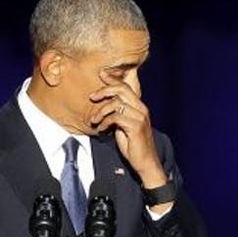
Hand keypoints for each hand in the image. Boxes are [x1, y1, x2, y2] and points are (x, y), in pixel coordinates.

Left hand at [87, 71, 167, 188]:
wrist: (145, 163)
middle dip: (104, 90)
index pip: (126, 87)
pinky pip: (116, 117)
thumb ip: (118, 115)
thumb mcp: (124, 127)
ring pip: (116, 103)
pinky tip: (100, 129)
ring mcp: (140, 117)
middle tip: (92, 97)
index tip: (101, 73)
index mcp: (139, 107)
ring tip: (94, 120)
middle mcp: (141, 109)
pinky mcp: (136, 127)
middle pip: (121, 90)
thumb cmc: (133, 146)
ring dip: (101, 111)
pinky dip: (104, 122)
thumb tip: (105, 108)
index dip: (113, 79)